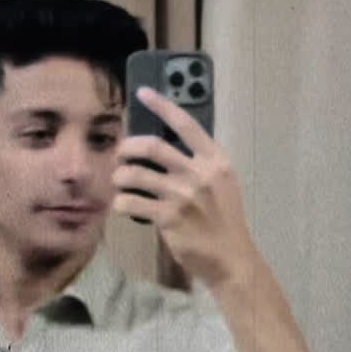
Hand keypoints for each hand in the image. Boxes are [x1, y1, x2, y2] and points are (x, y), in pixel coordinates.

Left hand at [111, 87, 256, 287]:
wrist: (231, 258)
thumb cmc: (225, 219)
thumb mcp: (222, 183)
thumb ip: (201, 163)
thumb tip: (167, 146)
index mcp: (215, 160)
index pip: (186, 124)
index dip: (162, 105)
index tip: (143, 93)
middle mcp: (199, 173)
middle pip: (152, 146)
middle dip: (127, 146)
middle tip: (120, 153)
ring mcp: (182, 196)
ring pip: (135, 174)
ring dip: (119, 176)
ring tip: (119, 181)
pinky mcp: (168, 218)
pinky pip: (131, 202)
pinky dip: (120, 202)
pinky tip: (122, 205)